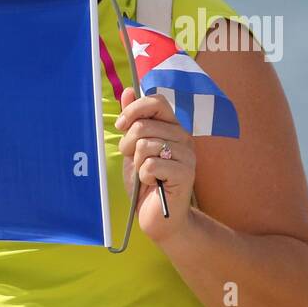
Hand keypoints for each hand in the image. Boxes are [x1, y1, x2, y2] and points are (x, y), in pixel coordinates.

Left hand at [115, 86, 194, 242]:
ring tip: (144, 173)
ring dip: (137, 162)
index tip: (121, 126)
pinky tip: (152, 183)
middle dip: (128, 143)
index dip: (133, 110)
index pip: (156, 102)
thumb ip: (132, 121)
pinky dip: (144, 176)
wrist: (156, 216)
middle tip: (133, 159)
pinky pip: (151, 165)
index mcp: (173, 127)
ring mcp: (187, 155)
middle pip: (145, 125)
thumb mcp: (133, 148)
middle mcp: (184, 137)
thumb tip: (129, 90)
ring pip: (146, 145)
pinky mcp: (185, 174)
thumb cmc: (145, 182)